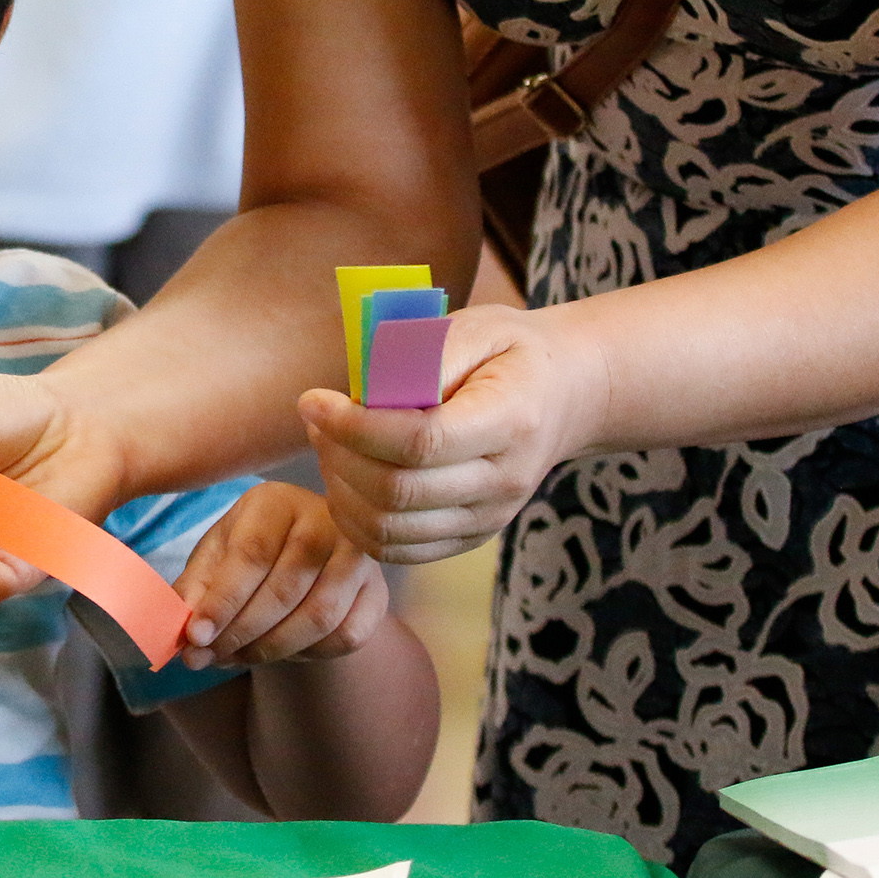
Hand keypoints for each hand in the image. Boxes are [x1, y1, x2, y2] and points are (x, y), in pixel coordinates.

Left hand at [175, 482, 387, 667]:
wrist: (307, 557)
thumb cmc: (252, 551)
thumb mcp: (216, 557)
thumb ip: (196, 589)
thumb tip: (181, 631)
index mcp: (276, 501)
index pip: (252, 554)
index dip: (222, 600)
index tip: (195, 636)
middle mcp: (326, 518)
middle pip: (285, 588)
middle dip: (240, 632)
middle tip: (207, 658)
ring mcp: (359, 555)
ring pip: (318, 617)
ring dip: (270, 648)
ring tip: (235, 658)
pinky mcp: (378, 592)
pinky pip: (345, 637)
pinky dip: (307, 654)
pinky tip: (278, 651)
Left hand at [300, 302, 593, 563]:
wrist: (565, 394)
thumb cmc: (508, 352)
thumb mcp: (474, 328)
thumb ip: (420, 354)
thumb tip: (362, 389)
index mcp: (511, 420)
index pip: (420, 442)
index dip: (354, 426)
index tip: (313, 400)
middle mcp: (504, 481)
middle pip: (398, 492)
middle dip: (338, 456)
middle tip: (316, 419)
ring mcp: (489, 518)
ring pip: (390, 529)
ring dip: (340, 490)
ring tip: (327, 445)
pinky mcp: (470, 537)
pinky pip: (398, 550)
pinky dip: (356, 522)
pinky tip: (344, 480)